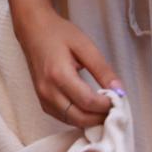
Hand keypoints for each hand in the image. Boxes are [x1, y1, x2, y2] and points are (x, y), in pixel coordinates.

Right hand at [14, 3, 122, 128]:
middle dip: (100, 117)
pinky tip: (89, 108)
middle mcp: (48, 91)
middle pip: (80, 117)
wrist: (32, 30)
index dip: (106, 105)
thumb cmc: (58, 33)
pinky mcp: (42, 101)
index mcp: (59, 75)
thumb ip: (102, 70)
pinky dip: (79, 118)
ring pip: (72, 121)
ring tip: (103, 108)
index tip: (118, 99)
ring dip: (90, 120)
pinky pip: (63, 118)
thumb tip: (119, 91)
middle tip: (114, 107)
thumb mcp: (85, 46)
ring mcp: (43, 98)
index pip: (88, 101)